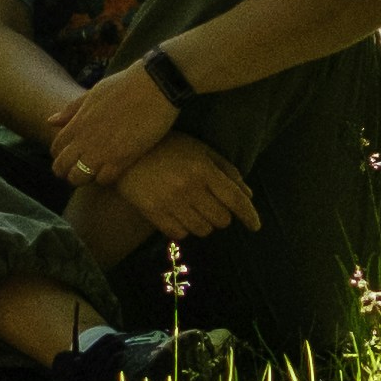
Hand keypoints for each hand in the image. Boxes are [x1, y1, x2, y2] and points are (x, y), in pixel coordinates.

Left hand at [49, 59, 200, 188]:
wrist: (155, 85)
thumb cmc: (125, 85)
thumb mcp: (93, 93)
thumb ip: (72, 110)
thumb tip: (51, 120)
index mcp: (78, 122)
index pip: (56, 148)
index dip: (59, 156)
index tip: (70, 157)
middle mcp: (85, 139)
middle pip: (63, 167)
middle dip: (67, 172)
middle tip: (79, 171)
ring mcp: (103, 150)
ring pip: (80, 177)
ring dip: (85, 178)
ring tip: (95, 174)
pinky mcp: (123, 158)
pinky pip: (104, 179)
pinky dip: (106, 179)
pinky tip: (114, 171)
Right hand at [112, 126, 260, 243]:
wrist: (124, 150)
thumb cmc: (168, 146)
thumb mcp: (200, 150)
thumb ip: (226, 171)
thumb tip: (248, 195)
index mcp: (203, 169)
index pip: (235, 199)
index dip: (249, 215)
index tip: (256, 226)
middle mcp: (188, 188)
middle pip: (221, 219)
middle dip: (223, 215)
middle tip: (214, 205)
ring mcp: (170, 202)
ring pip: (203, 230)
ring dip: (205, 223)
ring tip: (195, 209)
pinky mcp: (153, 213)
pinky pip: (180, 234)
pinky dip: (185, 228)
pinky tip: (180, 215)